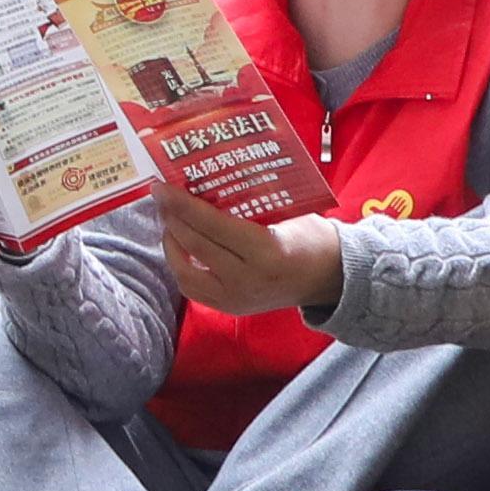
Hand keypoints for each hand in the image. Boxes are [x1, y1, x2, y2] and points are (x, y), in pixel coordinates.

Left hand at [161, 190, 346, 319]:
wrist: (329, 279)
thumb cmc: (310, 238)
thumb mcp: (288, 214)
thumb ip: (250, 204)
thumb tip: (205, 182)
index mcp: (265, 251)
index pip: (212, 225)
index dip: (182, 204)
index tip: (163, 187)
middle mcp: (247, 279)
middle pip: (195, 246)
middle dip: (171, 218)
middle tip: (160, 196)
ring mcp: (237, 299)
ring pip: (185, 273)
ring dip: (171, 245)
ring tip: (168, 221)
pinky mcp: (231, 308)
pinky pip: (193, 289)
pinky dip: (181, 265)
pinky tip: (180, 245)